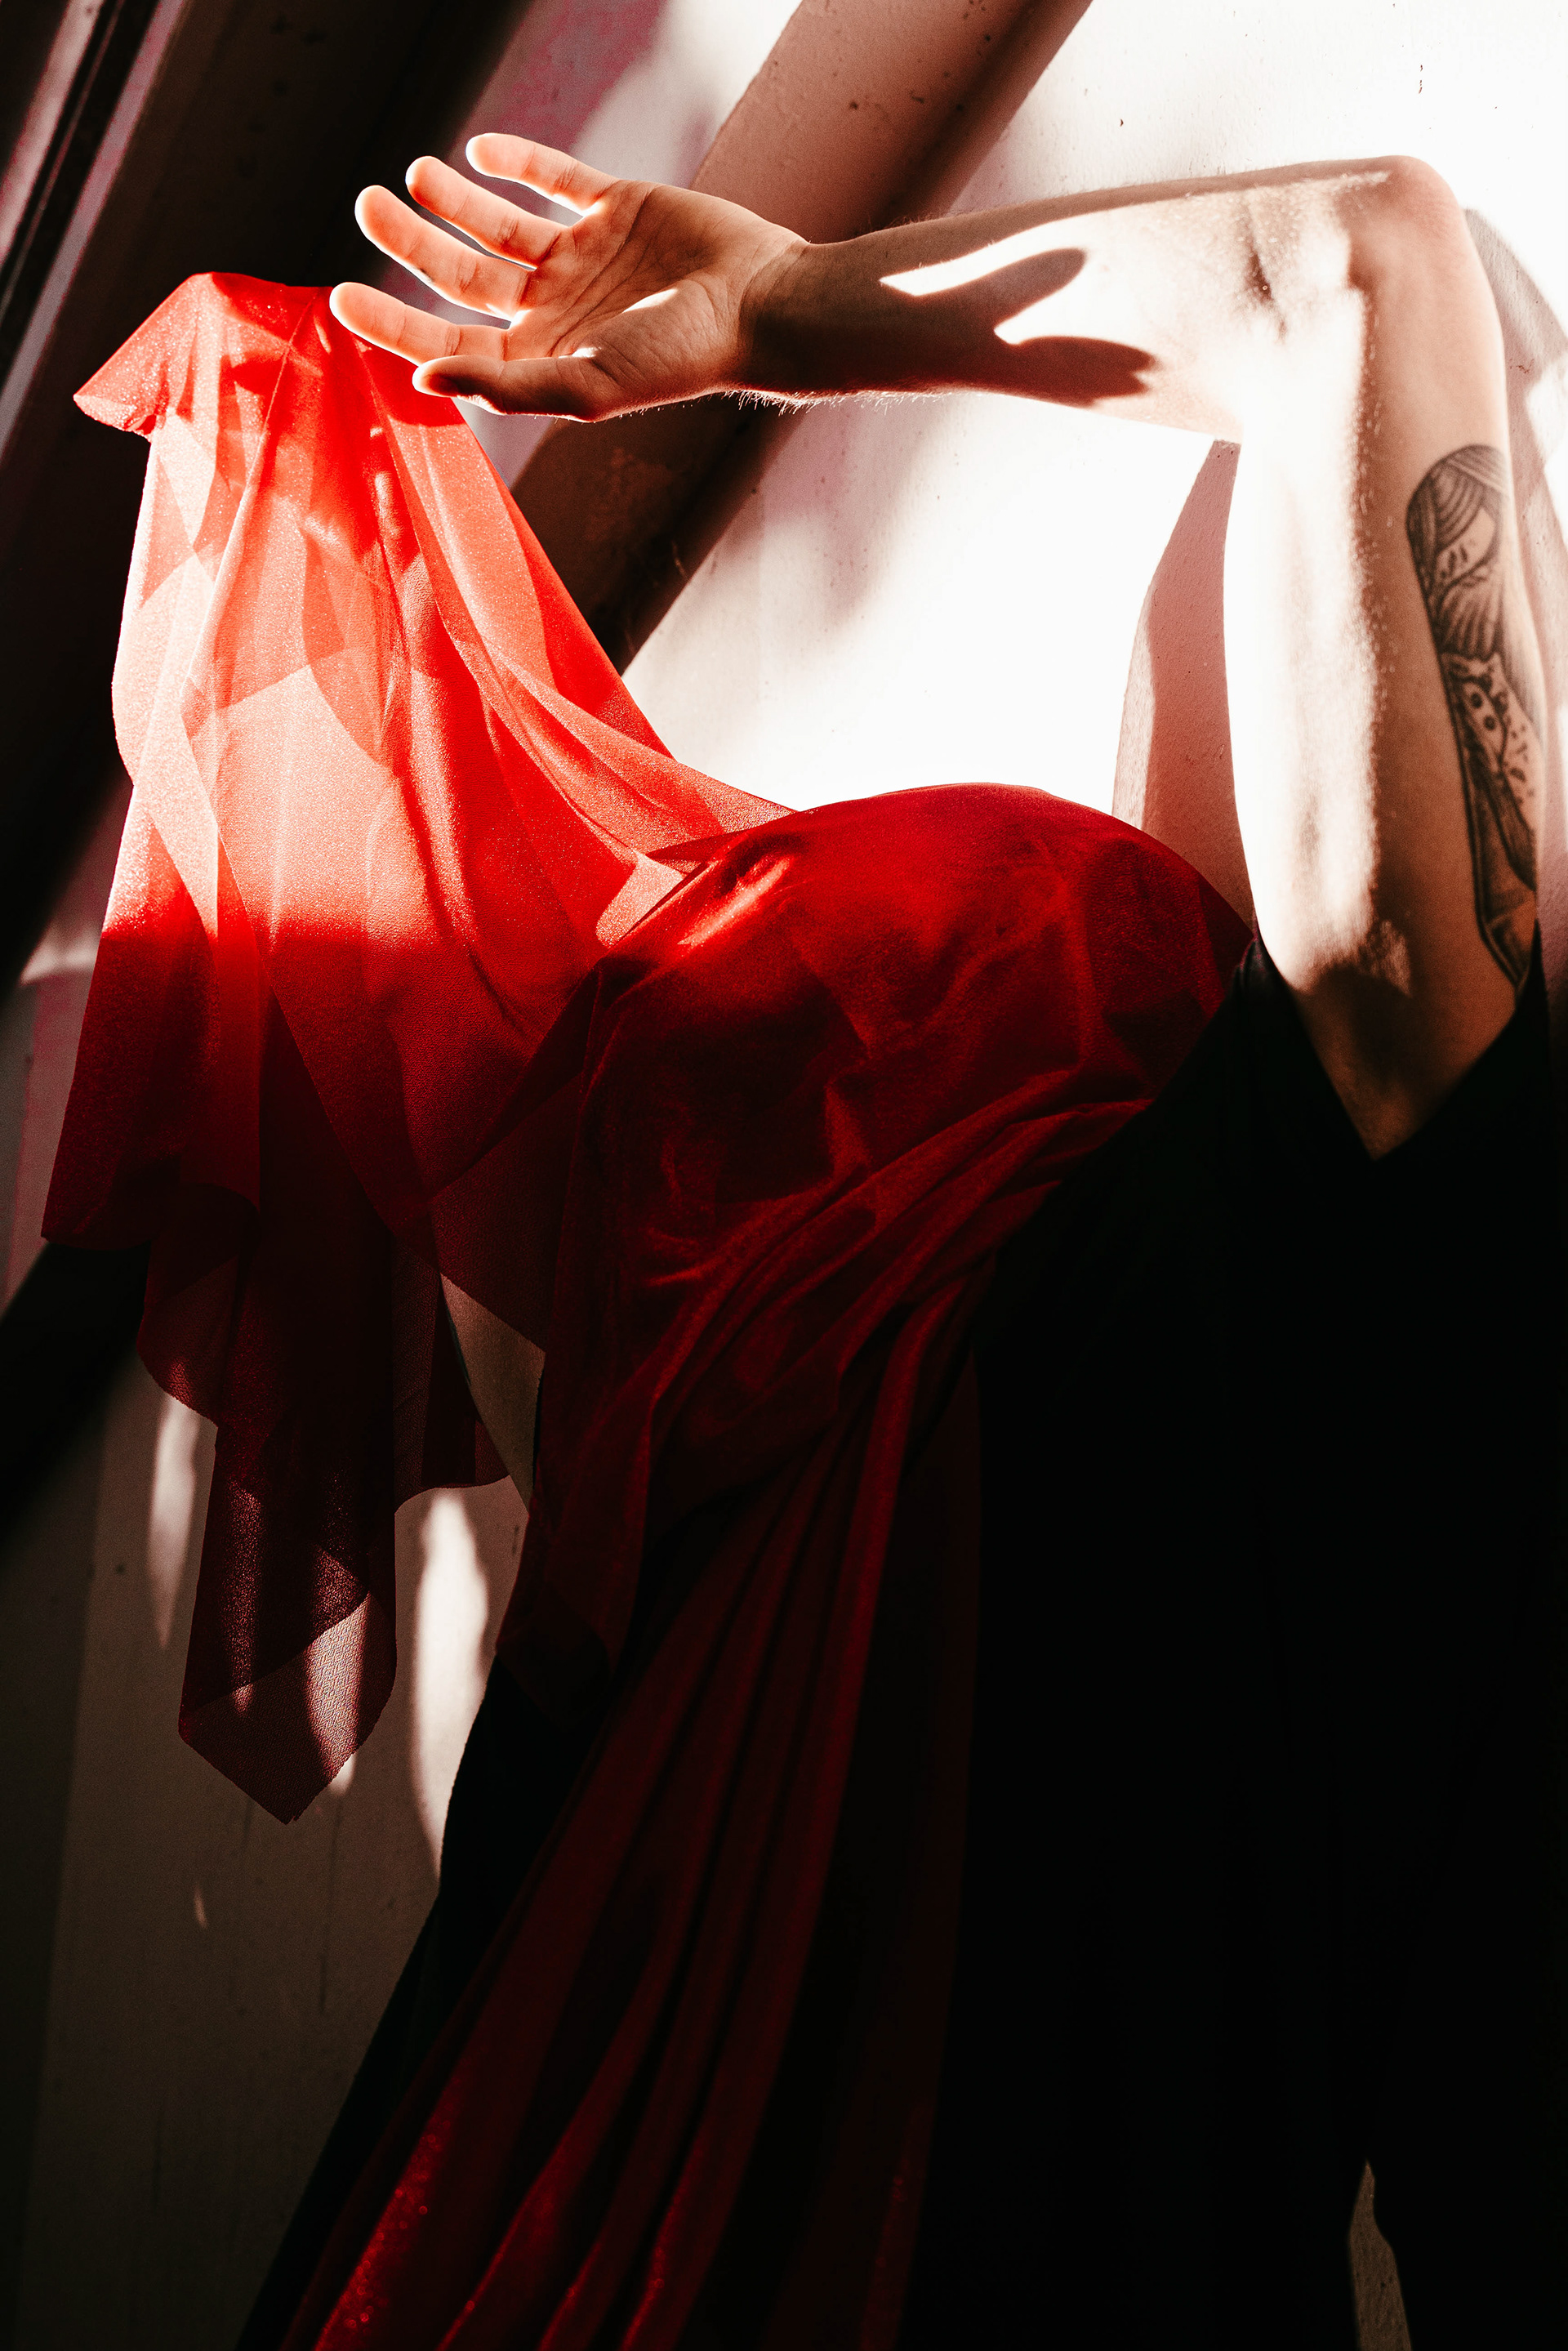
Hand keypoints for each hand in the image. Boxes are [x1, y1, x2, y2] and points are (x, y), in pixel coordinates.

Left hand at [329, 135, 802, 419]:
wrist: (759, 305)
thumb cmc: (678, 360)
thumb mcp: (584, 386)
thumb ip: (504, 386)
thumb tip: (421, 380)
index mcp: (540, 358)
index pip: (446, 342)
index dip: (392, 322)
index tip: (339, 293)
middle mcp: (555, 309)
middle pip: (460, 275)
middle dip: (410, 243)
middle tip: (367, 205)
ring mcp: (584, 257)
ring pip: (497, 224)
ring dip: (451, 199)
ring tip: (414, 174)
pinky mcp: (616, 208)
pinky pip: (554, 179)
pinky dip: (517, 162)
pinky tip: (479, 153)